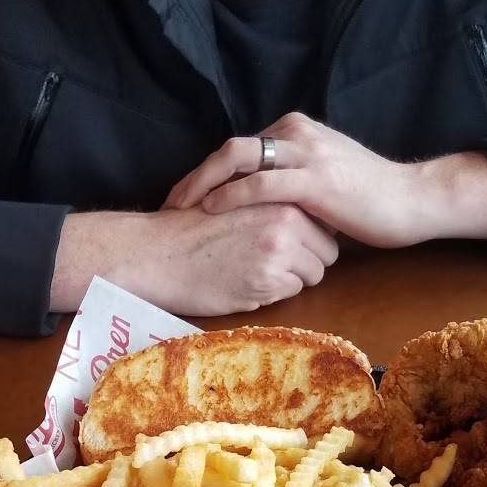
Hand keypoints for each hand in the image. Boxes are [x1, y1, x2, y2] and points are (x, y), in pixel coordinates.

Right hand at [51, 204, 338, 316]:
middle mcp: (286, 218)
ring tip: (258, 272)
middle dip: (308, 261)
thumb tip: (311, 219)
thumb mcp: (240, 199)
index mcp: (280, 193)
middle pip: (327, 252)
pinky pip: (292, 293)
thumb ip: (275, 203)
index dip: (310, 238)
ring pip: (313, 275)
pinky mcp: (268, 279)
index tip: (289, 245)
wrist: (159, 252)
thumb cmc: (195, 228)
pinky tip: (247, 283)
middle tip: (274, 264)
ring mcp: (280, 250)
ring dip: (293, 279)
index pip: (325, 222)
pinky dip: (275, 293)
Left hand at [164, 113, 486, 246]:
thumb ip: (293, 183)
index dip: (207, 172)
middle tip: (168, 204)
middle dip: (194, 176)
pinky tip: (210, 211)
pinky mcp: (313, 179)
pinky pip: (260, 183)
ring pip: (238, 159)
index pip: (240, 148)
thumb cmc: (372, 200)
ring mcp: (305, 153)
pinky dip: (230, 196)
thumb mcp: (325, 183)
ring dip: (203, 184)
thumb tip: (265, 205)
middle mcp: (296, 133)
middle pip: (229, 149)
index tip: (185, 199)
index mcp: (296, 131)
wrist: (413, 201)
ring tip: (179, 209)